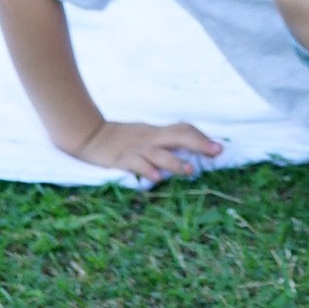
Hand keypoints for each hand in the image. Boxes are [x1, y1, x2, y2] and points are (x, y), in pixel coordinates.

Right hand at [75, 115, 220, 184]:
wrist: (90, 134)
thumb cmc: (121, 137)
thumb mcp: (146, 135)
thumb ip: (165, 140)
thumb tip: (189, 146)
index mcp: (156, 131)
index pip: (183, 129)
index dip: (201, 137)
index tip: (218, 147)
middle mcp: (150, 138)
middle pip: (178, 137)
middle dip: (198, 144)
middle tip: (216, 152)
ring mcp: (136, 148)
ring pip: (159, 153)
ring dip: (175, 162)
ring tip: (189, 171)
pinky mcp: (122, 159)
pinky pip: (136, 164)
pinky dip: (147, 170)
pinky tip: (157, 178)